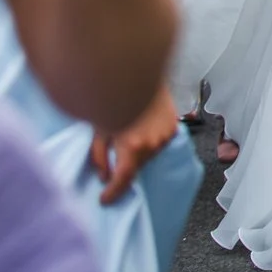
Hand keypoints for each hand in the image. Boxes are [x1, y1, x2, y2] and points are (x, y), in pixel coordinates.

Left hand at [91, 87, 180, 203]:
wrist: (134, 72)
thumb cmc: (112, 97)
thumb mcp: (98, 129)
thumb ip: (99, 157)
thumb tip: (103, 176)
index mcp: (132, 146)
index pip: (123, 179)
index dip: (113, 192)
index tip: (105, 199)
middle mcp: (151, 144)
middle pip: (137, 166)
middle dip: (125, 165)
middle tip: (115, 158)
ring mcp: (165, 134)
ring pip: (150, 153)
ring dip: (139, 151)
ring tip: (130, 134)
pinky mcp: (173, 124)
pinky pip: (160, 140)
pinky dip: (151, 139)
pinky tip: (142, 126)